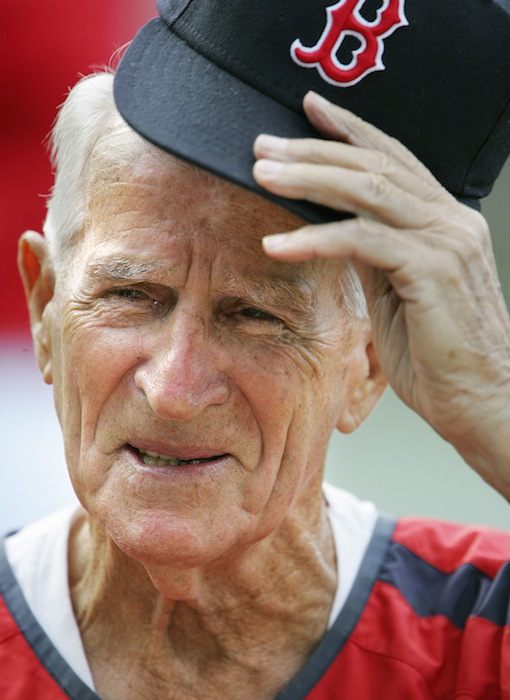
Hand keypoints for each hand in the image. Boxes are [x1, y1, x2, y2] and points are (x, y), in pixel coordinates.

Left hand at [253, 91, 509, 498]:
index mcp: (445, 221)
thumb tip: (337, 228)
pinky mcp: (432, 270)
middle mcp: (451, 220)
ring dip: (309, 180)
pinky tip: (277, 245)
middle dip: (314, 151)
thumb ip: (375, 253)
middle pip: (375, 165)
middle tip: (265, 146)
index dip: (350, 131)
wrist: (479, 401)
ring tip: (264, 175)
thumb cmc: (437, 354)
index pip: (393, 160)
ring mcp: (446, 241)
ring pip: (368, 191)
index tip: (309, 111)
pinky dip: (316, 239)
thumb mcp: (398, 291)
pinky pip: (363, 241)